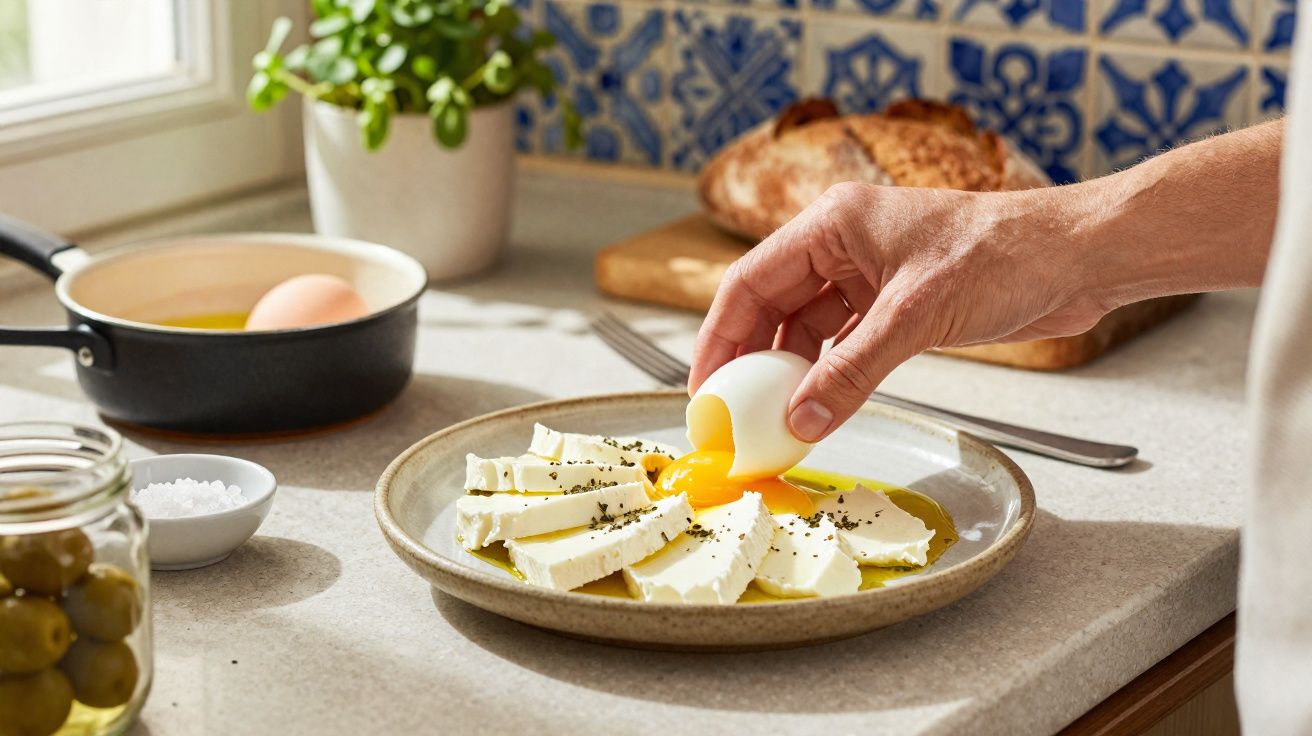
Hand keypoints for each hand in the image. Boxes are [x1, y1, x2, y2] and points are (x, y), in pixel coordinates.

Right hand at [689, 181, 1113, 441]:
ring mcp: (869, 276)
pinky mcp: (897, 305)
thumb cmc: (1006, 254)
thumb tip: (800, 421)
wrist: (1079, 259)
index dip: (717, 338)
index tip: (704, 390)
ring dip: (789, 375)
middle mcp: (843, 245)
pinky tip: (815, 408)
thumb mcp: (916, 315)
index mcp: (833, 223)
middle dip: (747, 362)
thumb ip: (852, 371)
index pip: (749, 282)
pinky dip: (828, 377)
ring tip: (770, 421)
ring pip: (806, 330)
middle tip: (729, 416)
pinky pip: (843, 345)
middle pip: (770, 308)